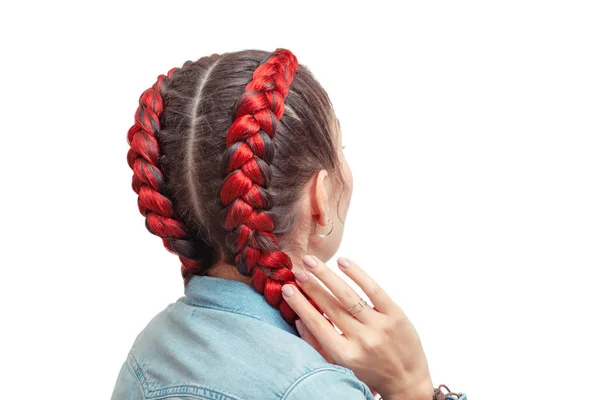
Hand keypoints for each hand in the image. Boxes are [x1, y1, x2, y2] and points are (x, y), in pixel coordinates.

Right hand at [282, 256, 432, 399]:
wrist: (408, 382)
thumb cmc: (371, 372)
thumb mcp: (342, 364)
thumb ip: (318, 344)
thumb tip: (298, 319)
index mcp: (346, 356)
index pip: (317, 324)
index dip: (300, 305)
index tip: (287, 288)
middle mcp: (363, 340)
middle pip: (330, 307)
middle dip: (311, 286)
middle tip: (297, 271)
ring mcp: (380, 326)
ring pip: (348, 295)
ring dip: (326, 276)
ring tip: (311, 262)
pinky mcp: (396, 315)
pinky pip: (374, 290)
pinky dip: (357, 274)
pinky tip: (342, 262)